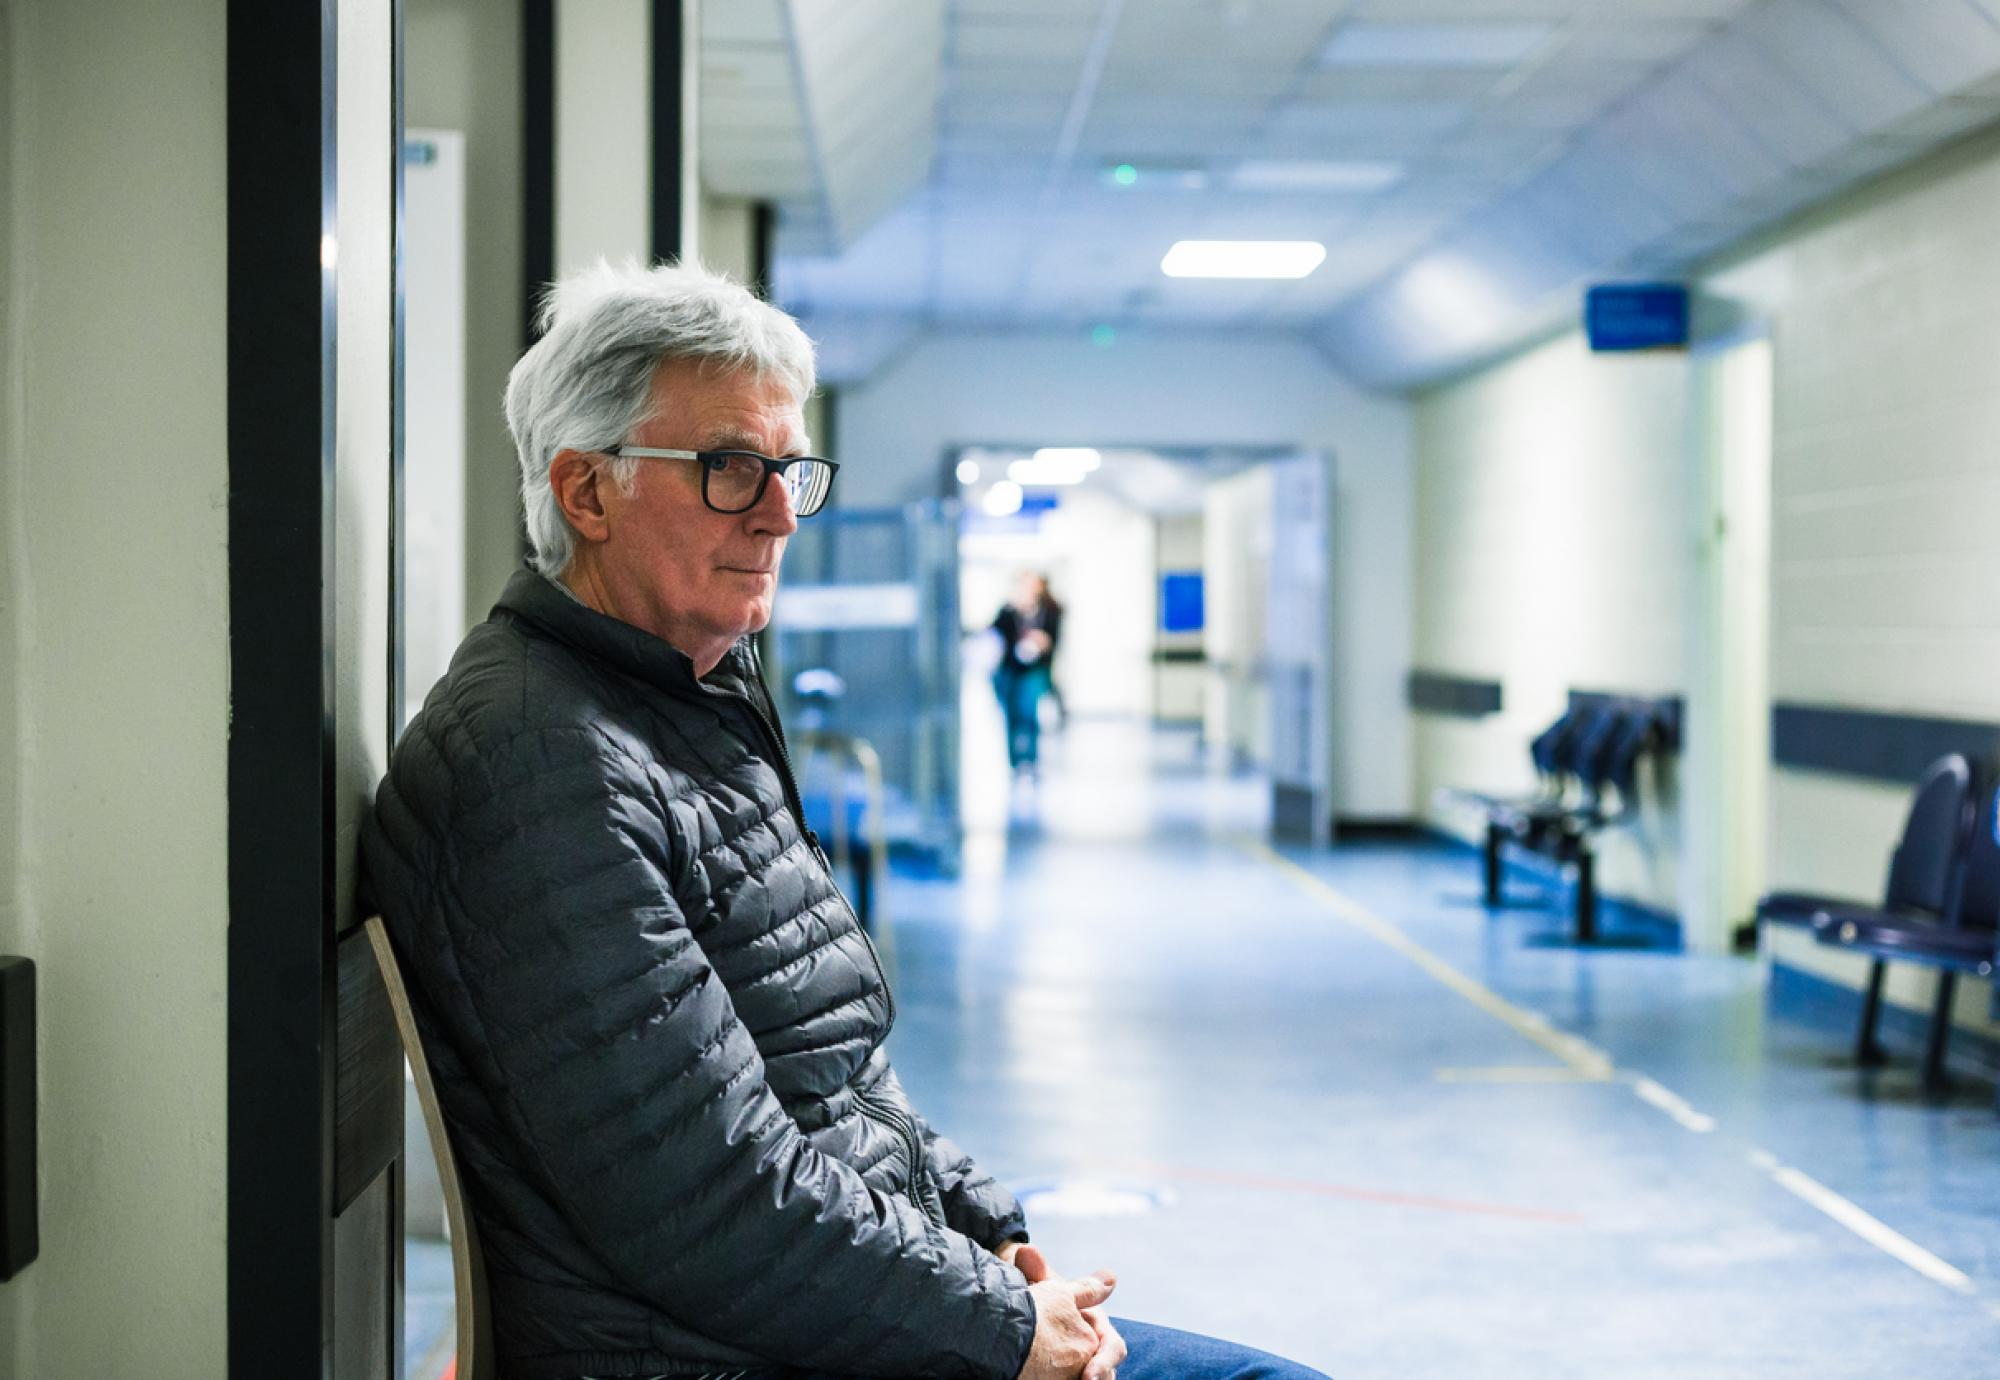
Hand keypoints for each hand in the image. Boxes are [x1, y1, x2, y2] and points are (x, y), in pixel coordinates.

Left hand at [1001, 1247, 1123, 1379]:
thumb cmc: (1043, 1301)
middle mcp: (1098, 1350)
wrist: (1030, 1317)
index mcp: (1098, 1327)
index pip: (1112, 1347)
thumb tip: (1025, 1250)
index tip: (1088, 1376)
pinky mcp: (1074, 1375)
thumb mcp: (1042, 1287)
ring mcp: (1088, 1367)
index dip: (1103, 1361)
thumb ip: (1036, 1271)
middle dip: (1099, 1378)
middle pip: (1107, 1373)